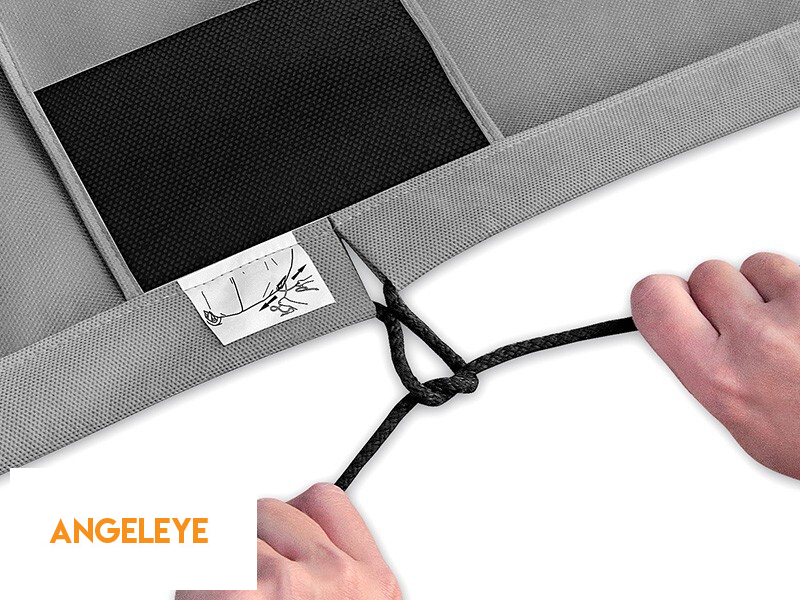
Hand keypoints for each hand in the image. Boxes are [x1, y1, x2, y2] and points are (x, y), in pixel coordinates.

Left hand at [177, 483, 400, 598]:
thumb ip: (338, 579)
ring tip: (218, 593)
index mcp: (371, 584)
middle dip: (246, 536)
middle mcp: (335, 576)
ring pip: (233, 535)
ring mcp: (288, 584)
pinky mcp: (241, 596)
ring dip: (215, 564)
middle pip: (273, 509)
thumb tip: (303, 554)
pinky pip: (201, 563)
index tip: (274, 528)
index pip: (326, 501)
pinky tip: (201, 597)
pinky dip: (193, 582)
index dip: (292, 512)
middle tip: (234, 574)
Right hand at [631, 252, 799, 479]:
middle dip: (722, 294)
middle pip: (706, 274)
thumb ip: (707, 372)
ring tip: (795, 327)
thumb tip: (687, 335)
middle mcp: (758, 339)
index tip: (668, 300)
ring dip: (770, 289)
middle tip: (746, 323)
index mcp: (720, 377)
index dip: (659, 296)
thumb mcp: (747, 426)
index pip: (654, 298)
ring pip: (757, 265)